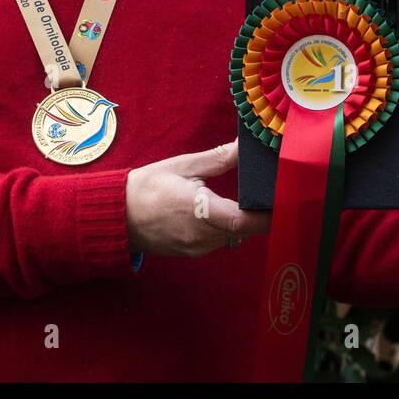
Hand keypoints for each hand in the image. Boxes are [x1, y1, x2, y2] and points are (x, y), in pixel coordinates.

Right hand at [126, 138, 271, 256]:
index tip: (281, 201)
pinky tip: (219, 211)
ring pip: (233, 236)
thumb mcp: (183, 166)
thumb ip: (218, 159)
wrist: (116, 216)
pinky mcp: (192, 252)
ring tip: (244, 199)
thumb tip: (243, 146)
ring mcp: (197, 248)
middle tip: (268, 193)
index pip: (244, 221)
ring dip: (241, 220)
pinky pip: (219, 241)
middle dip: (257, 214)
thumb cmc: (146, 187)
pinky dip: (225, 227)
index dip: (266, 215)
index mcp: (199, 210)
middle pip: (244, 229)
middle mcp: (201, 236)